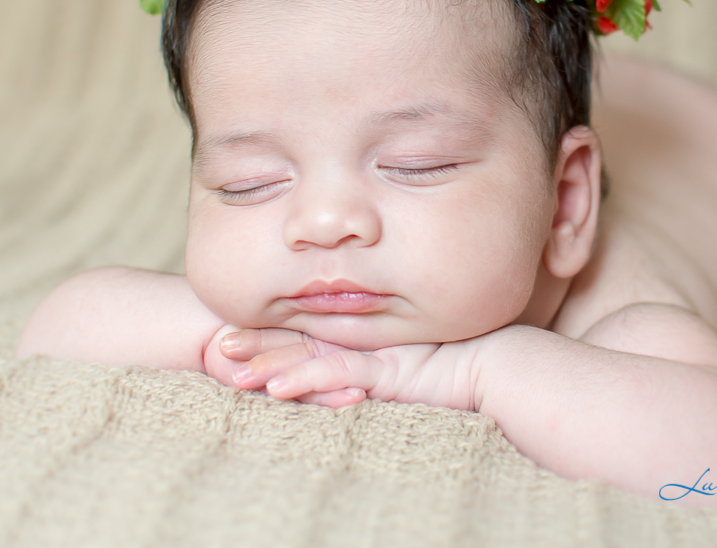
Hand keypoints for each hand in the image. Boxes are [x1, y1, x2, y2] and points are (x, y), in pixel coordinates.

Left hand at [220, 328, 478, 411]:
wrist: (497, 364)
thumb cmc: (458, 363)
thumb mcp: (410, 361)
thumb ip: (382, 361)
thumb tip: (357, 374)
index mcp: (362, 335)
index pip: (308, 332)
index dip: (272, 331)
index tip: (235, 330)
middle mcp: (361, 339)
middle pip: (299, 339)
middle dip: (257, 340)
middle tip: (220, 344)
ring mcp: (371, 352)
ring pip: (309, 354)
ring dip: (269, 361)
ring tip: (231, 367)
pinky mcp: (384, 370)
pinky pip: (336, 374)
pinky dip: (305, 379)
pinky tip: (277, 387)